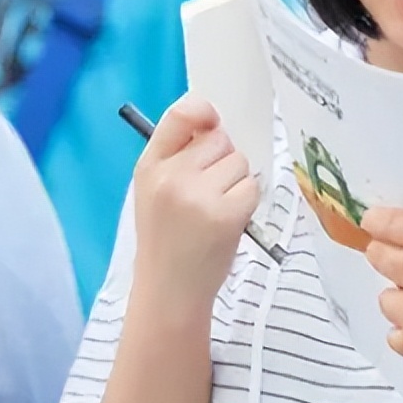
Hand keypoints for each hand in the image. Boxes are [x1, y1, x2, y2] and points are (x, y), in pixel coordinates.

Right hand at [130, 94, 259, 315]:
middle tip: (208, 192)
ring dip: (237, 181)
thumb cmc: (167, 237)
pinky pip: (252, 187)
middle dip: (223, 160)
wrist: (168, 291)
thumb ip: (180, 154)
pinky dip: (247, 201)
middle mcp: (171, 176)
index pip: (180, 115)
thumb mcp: (155, 190)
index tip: (211, 121)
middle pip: (221, 139)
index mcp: (150, 165)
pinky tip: (228, 220)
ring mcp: (199, 195)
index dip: (203, 111)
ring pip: (240, 162)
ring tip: (216, 208)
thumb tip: (216, 122)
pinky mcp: (226, 215)